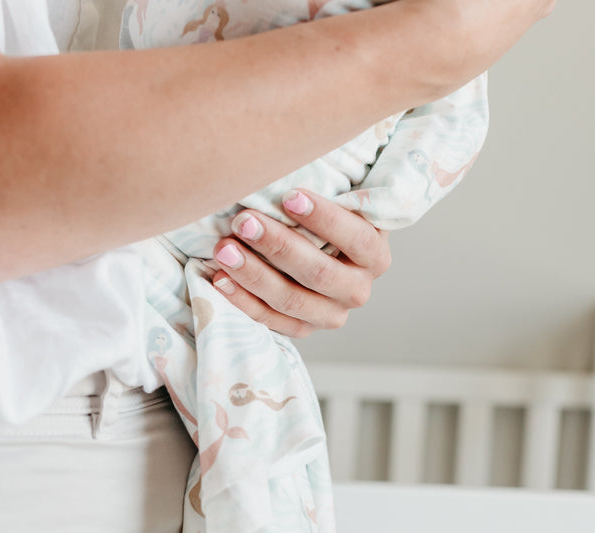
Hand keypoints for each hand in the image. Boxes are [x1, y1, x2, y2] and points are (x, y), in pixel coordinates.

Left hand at [209, 189, 390, 337]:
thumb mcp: (340, 198)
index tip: (288, 196)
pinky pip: (271, 320)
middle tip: (242, 221)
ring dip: (253, 274)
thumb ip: (335, 183)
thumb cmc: (319, 216)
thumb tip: (304, 141)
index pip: (356, 238)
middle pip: (319, 273)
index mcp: (374, 255)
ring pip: (291, 299)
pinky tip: (220, 279)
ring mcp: (330, 314)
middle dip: (278, 246)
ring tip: (223, 249)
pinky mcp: (302, 329)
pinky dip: (243, 301)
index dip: (324, 218)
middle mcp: (357, 289)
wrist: (317, 255)